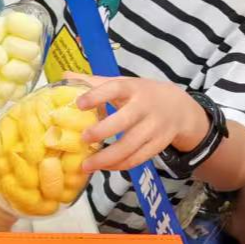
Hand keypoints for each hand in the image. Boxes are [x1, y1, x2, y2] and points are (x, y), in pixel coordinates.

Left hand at [72, 73, 207, 171]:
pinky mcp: (158, 145)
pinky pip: (137, 159)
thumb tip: (65, 76)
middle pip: (124, 121)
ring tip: (86, 165)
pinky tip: (104, 167)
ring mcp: (153, 128)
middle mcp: (144, 107)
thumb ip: (95, 82)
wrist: (179, 108)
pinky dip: (119, 165)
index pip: (115, 88)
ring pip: (130, 146)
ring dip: (107, 158)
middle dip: (102, 131)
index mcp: (132, 88)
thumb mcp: (123, 83)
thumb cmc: (142, 94)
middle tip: (82, 139)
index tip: (79, 104)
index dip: (97, 95)